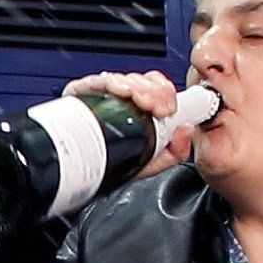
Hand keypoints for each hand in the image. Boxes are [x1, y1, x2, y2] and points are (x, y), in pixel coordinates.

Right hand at [67, 70, 200, 180]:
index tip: (168, 109)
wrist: (77, 183)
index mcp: (140, 111)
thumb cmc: (110, 171)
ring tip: (136, 101)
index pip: (157, 87)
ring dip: (134, 87)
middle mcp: (121, 101)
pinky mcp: (80, 96)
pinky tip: (117, 90)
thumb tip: (186, 130)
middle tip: (155, 108)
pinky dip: (108, 82)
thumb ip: (174, 152)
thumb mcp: (149, 164)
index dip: (165, 92)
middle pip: (141, 80)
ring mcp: (101, 98)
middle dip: (153, 92)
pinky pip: (95, 81)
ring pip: (122, 79)